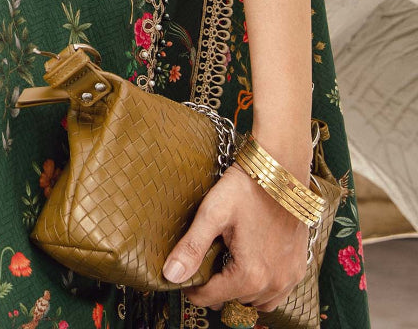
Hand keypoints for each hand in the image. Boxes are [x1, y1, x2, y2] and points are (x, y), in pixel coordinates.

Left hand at [162, 163, 309, 314]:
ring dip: (241, 292)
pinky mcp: (299, 267)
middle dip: (217, 290)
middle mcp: (273, 283)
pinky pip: (278, 293)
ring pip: (258, 301)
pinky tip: (252, 267)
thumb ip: (192, 247)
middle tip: (205, 268)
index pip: (212, 298)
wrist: (281, 169)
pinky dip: (264, 288)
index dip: (194, 291)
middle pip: (235, 300)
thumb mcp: (213, 213)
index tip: (186, 281)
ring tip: (227, 268)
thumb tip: (171, 275)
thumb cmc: (246, 188)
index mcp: (249, 274)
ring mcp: (290, 277)